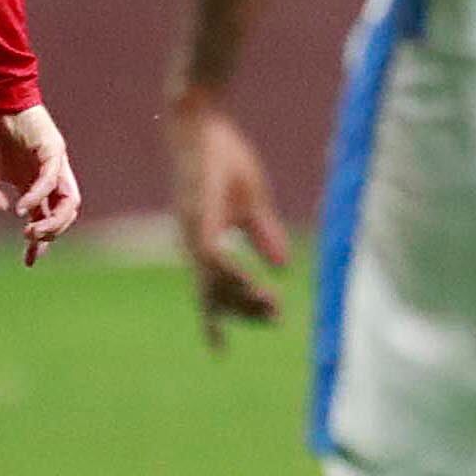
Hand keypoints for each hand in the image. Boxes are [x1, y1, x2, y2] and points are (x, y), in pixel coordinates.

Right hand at [0, 103, 81, 262]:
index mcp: (32, 183)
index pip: (44, 218)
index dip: (40, 242)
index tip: (29, 262)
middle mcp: (48, 177)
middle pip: (65, 214)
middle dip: (51, 234)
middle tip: (29, 242)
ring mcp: (54, 163)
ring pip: (69, 201)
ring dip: (53, 221)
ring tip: (31, 232)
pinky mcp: (52, 148)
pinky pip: (51, 179)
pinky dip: (38, 197)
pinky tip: (21, 209)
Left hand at [168, 94, 288, 346]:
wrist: (200, 122)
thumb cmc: (223, 157)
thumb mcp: (252, 202)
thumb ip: (264, 234)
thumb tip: (282, 266)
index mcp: (204, 241)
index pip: (209, 290)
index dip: (214, 320)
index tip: (219, 352)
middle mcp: (194, 243)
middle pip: (213, 293)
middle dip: (243, 311)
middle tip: (276, 318)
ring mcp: (194, 231)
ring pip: (213, 280)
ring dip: (241, 296)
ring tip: (272, 304)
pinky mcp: (200, 215)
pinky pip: (213, 255)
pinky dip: (230, 272)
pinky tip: (250, 281)